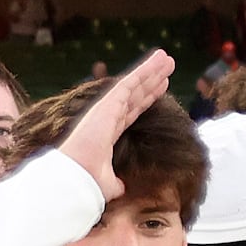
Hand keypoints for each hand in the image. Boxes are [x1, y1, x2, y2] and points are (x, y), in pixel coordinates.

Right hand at [58, 50, 176, 187]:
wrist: (78, 178)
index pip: (132, 112)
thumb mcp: (109, 183)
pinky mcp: (108, 103)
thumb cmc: (89, 183)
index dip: (146, 99)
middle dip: (151, 80)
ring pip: (134, 84)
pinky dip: (144, 71)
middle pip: (135, 94)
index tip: (160, 88)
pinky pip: (129, 82)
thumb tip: (120, 188)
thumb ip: (116, 182)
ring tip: (167, 58)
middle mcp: (108, 117)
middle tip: (167, 66)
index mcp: (108, 133)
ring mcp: (108, 108)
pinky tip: (157, 61)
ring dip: (151, 70)